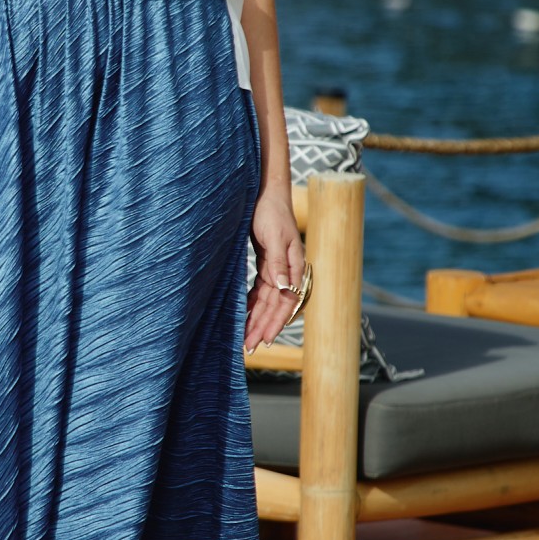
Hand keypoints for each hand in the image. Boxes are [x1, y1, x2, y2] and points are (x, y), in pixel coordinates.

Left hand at [244, 185, 305, 354]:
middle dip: (263, 326)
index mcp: (294, 265)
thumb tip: (284, 288)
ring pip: (267, 301)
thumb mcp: (275, 236)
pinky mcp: (267, 265)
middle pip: (275, 305)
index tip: (265, 339)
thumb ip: (278, 262)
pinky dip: (252, 304)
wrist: (265, 192)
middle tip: (249, 347)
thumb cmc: (271, 211)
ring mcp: (278, 269)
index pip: (286, 300)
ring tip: (246, 339)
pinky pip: (260, 291)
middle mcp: (288, 270)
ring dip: (257, 319)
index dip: (276, 321)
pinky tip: (244, 316)